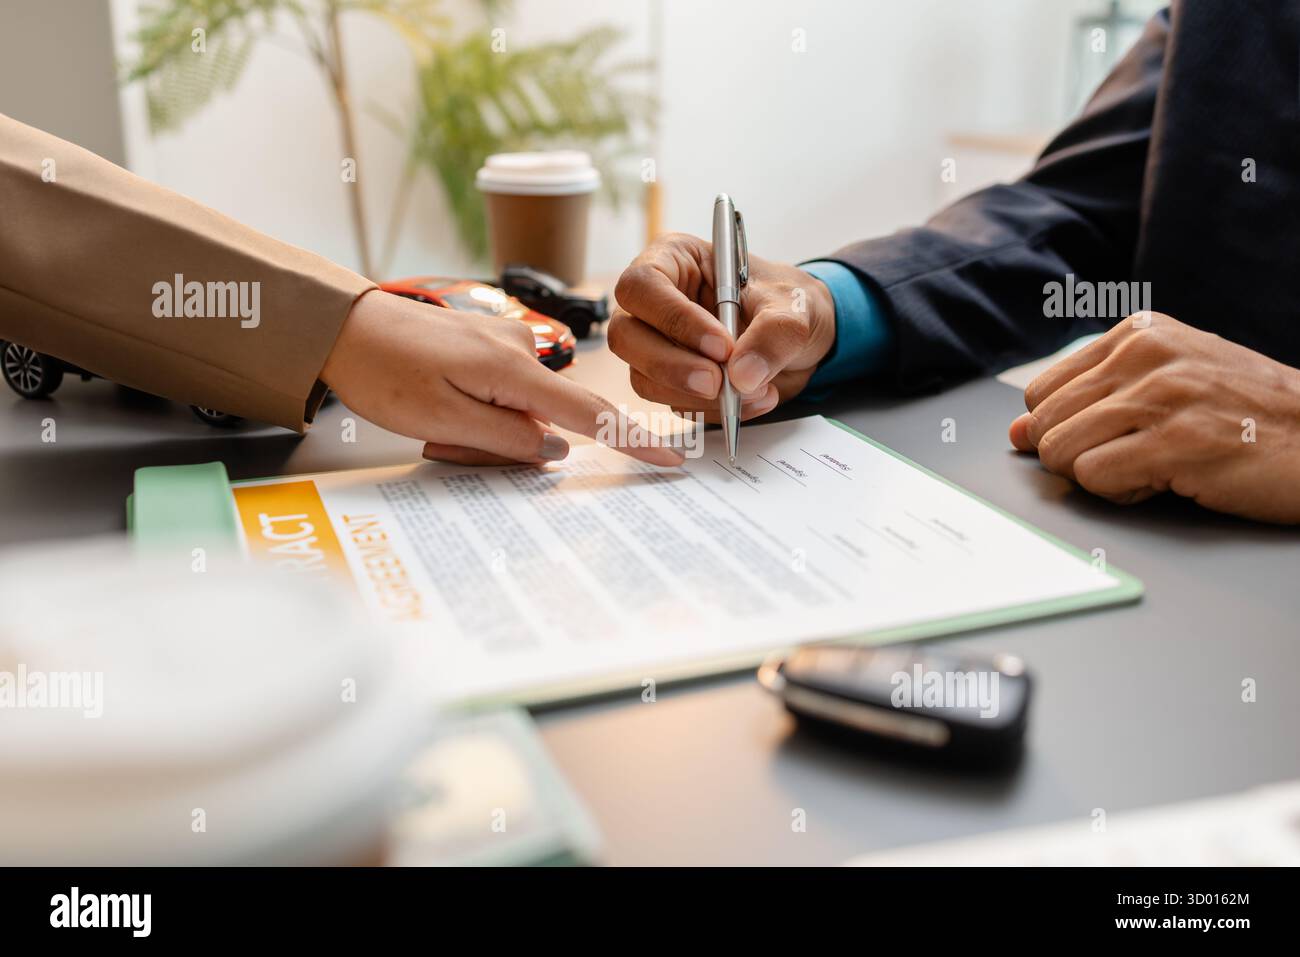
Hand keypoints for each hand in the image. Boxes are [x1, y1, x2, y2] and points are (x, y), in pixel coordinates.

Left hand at [321, 289, 683, 466]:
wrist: (342, 325)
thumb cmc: (383, 372)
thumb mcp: (442, 421)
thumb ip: (507, 438)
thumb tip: (556, 448)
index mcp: (514, 370)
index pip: (591, 414)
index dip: (633, 440)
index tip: (671, 458)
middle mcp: (520, 350)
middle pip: (545, 420)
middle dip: (504, 446)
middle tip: (442, 444)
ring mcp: (505, 343)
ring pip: (519, 411)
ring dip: (483, 431)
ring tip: (430, 424)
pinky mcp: (489, 344)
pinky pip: (502, 393)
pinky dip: (477, 411)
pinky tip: (437, 406)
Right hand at [608, 233, 836, 421]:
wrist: (804, 339)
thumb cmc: (789, 303)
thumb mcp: (793, 308)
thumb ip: (773, 335)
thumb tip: (741, 376)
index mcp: (674, 260)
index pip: (643, 286)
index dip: (674, 319)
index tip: (721, 346)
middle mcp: (654, 303)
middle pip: (626, 337)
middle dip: (673, 366)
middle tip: (719, 383)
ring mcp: (657, 345)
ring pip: (645, 378)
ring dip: (696, 396)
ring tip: (754, 390)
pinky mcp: (671, 382)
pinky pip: (674, 404)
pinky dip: (712, 411)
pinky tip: (751, 400)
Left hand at [1009, 312, 1299, 522]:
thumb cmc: (1243, 416)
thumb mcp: (1164, 386)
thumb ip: (1087, 401)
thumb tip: (1014, 432)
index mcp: (1138, 332)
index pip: (1041, 393)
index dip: (1066, 429)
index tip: (1115, 435)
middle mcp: (1146, 354)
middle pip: (1043, 425)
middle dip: (1075, 456)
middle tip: (1134, 456)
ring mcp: (1164, 395)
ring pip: (1060, 452)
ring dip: (1098, 477)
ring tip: (1153, 466)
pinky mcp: (1178, 441)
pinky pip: (1095, 478)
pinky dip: (1122, 494)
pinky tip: (1167, 481)